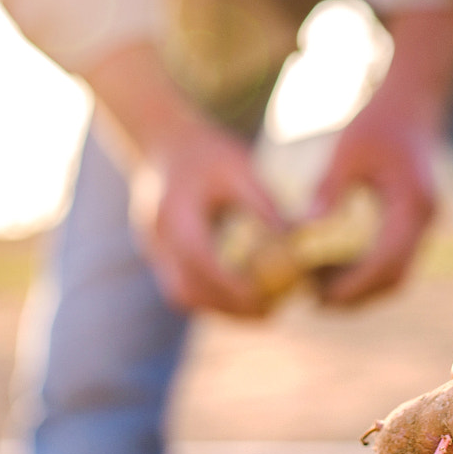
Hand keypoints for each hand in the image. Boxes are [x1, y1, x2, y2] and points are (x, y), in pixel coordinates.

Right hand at [82, 42, 284, 316]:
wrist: (164, 140)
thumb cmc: (208, 151)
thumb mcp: (240, 167)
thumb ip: (266, 204)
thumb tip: (299, 238)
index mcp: (176, 216)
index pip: (204, 264)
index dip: (236, 286)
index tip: (271, 297)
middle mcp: (158, 239)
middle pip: (189, 292)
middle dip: (230, 308)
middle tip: (272, 313)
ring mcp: (153, 249)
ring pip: (182, 296)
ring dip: (219, 309)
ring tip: (262, 311)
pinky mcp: (158, 253)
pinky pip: (181, 287)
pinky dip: (211, 297)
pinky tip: (241, 296)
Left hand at [308, 98, 439, 304]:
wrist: (411, 103)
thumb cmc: (378, 121)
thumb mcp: (347, 150)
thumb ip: (329, 189)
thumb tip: (304, 228)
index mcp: (413, 205)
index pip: (387, 262)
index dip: (354, 286)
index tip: (319, 298)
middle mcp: (425, 221)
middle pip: (395, 277)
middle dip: (356, 295)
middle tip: (313, 302)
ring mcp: (422, 224)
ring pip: (395, 273)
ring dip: (360, 286)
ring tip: (317, 287)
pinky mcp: (413, 223)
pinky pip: (393, 258)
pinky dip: (364, 270)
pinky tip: (331, 267)